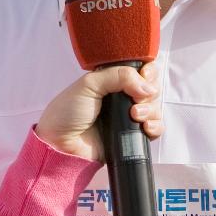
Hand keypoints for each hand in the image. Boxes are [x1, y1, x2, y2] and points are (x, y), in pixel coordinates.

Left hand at [37, 62, 161, 160]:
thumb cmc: (67, 112)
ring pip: (155, 108)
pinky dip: (155, 127)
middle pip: (152, 88)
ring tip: (135, 115)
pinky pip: (155, 129)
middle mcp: (122, 97)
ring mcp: (128, 117)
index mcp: (112, 80)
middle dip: (150, 91)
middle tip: (137, 98)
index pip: (140, 70)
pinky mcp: (131, 136)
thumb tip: (146, 85)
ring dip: (151, 110)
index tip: (145, 76)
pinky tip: (145, 128)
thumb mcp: (89, 84)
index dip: (148, 72)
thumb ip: (119, 76)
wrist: (60, 144)